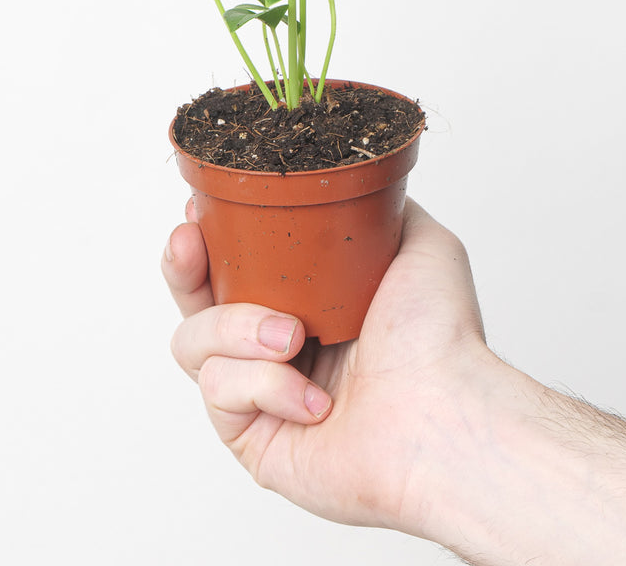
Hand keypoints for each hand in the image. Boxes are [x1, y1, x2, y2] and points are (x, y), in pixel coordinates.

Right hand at [162, 197, 496, 533]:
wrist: (442, 412)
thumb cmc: (439, 336)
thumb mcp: (418, 240)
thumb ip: (373, 209)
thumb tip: (344, 183)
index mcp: (311, 302)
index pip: (238, 264)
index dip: (211, 237)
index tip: (199, 210)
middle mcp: (280, 347)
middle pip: (197, 302)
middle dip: (183, 268)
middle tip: (188, 243)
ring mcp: (262, 396)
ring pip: (194, 342)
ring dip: (237, 328)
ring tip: (292, 335)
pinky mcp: (252, 441)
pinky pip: (220, 392)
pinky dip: (265, 385)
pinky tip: (313, 399)